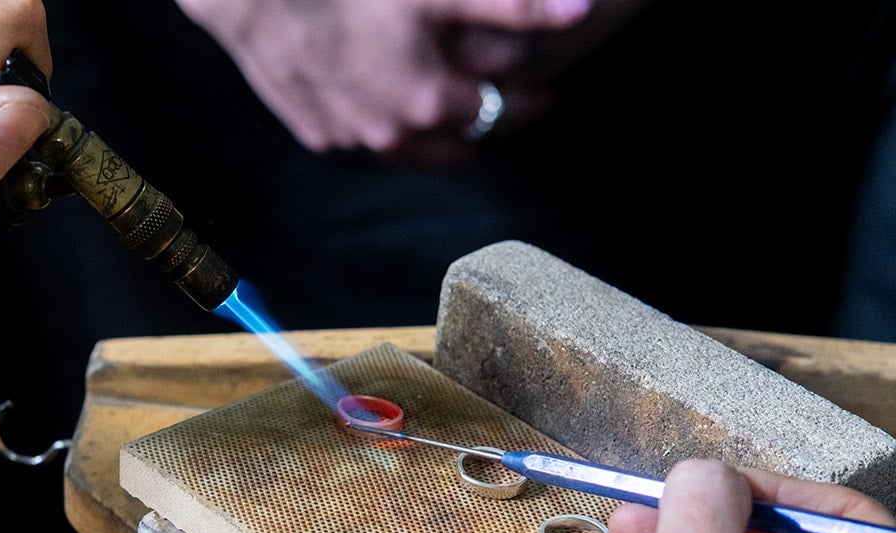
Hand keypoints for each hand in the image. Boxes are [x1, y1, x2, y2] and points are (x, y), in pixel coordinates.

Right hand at [175, 0, 593, 165]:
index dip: (526, 100)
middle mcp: (390, 137)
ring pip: (410, 154)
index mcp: (428, 104)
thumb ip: (513, 8)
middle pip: (457, 148)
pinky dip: (385, 128)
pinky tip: (387, 98)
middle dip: (483, 127)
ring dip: (434, 136)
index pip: (499, 115)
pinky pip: (365, 144)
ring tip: (445, 106)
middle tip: (497, 99)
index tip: (540, 88)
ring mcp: (348, 140)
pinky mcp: (315, 134)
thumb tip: (580, 13)